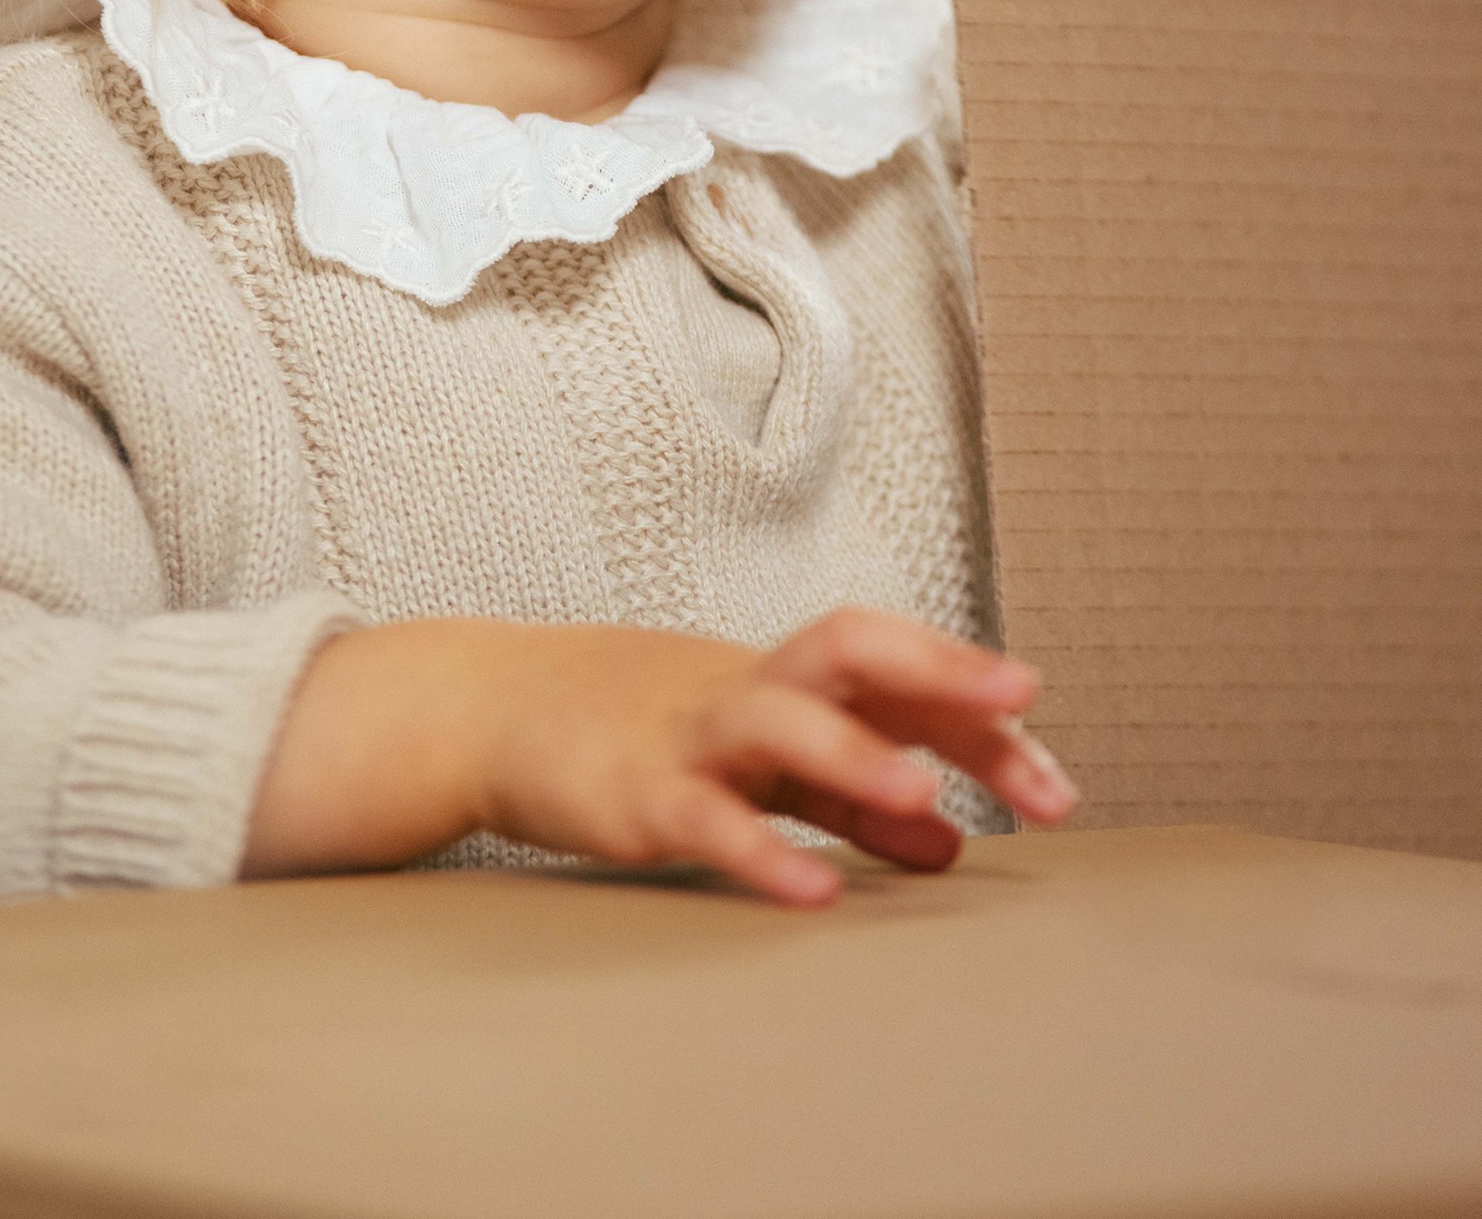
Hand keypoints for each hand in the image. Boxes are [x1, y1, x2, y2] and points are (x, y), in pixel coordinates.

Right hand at [244, 609, 1074, 903]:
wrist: (492, 706)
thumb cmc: (639, 727)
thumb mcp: (756, 754)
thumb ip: (850, 795)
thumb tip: (951, 845)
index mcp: (781, 677)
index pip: (894, 668)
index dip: (973, 711)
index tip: (1053, 768)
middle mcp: (746, 689)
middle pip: (850, 651)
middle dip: (938, 674)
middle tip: (1022, 707)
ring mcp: (689, 733)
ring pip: (776, 718)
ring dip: (853, 754)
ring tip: (924, 801)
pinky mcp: (636, 791)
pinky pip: (704, 816)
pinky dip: (759, 851)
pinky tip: (813, 894)